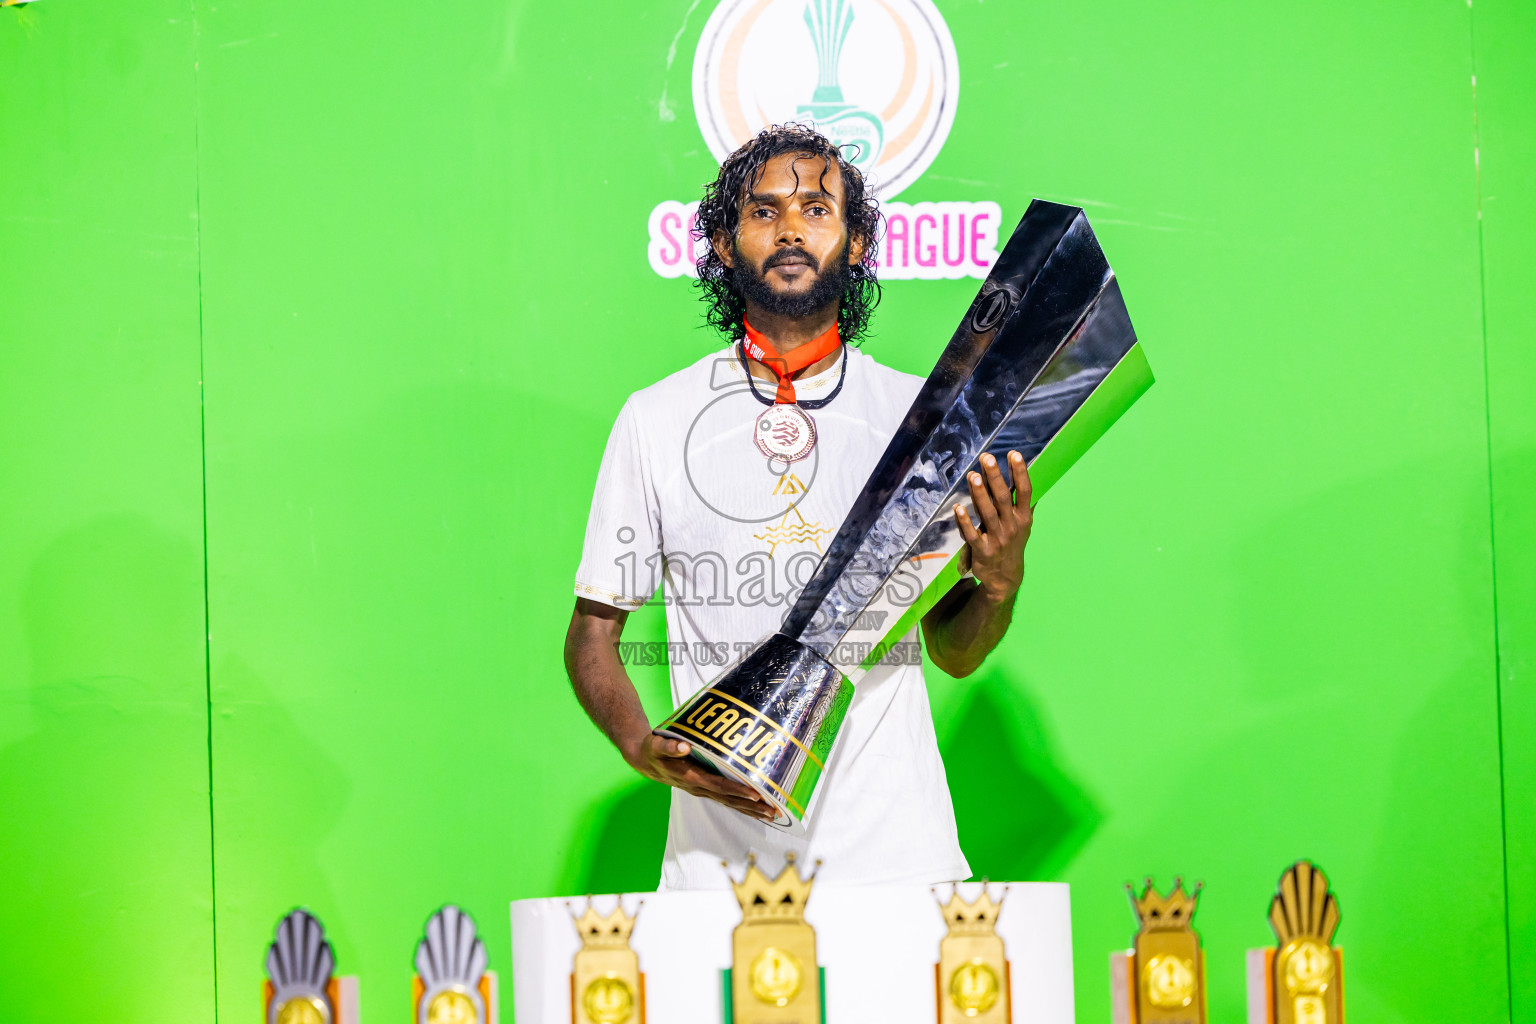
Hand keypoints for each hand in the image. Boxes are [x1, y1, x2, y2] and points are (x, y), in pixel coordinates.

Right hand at [627, 732, 777, 822]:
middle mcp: (699, 787)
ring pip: (730, 803)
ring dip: (751, 810)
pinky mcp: (706, 789)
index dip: (737, 790)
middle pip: (729, 799)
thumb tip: (683, 746)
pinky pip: (727, 800)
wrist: (647, 761)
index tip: (755, 793)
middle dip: (752, 806)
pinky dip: (743, 806)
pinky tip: (758, 810)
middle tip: (773, 811)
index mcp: (691, 777)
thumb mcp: (657, 744)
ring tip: (773, 816)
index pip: (718, 785)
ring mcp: (703, 790)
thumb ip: (670, 746)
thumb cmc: (654, 750)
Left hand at [953, 450, 1032, 602]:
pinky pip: (972, 534)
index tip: (1014, 454)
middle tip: (987, 458)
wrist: (1006, 577)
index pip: (1024, 491)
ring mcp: (997, 538)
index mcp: (1023, 517)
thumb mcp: (1023, 524)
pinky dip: (964, 522)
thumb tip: (1025, 477)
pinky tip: (957, 508)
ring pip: (987, 513)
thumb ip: (1021, 502)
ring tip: (973, 475)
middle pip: (1003, 498)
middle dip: (995, 477)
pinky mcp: (983, 550)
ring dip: (979, 494)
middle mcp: (1012, 526)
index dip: (1020, 473)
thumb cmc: (1012, 543)